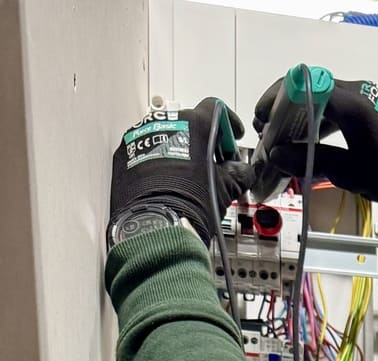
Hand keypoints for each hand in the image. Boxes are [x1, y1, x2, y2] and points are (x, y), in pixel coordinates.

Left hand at [108, 97, 250, 244]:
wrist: (156, 224)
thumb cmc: (191, 203)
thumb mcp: (228, 188)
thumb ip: (239, 172)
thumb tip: (241, 170)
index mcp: (195, 124)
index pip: (215, 109)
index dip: (229, 123)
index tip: (232, 137)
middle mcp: (166, 123)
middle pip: (191, 122)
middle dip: (205, 140)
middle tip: (214, 162)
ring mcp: (141, 136)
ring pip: (167, 136)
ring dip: (181, 149)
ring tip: (189, 174)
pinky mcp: (125, 153)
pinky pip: (147, 149)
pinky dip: (160, 160)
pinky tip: (168, 180)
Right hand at [254, 76, 377, 214]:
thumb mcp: (352, 173)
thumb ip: (312, 161)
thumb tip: (278, 155)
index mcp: (351, 103)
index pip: (301, 86)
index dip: (276, 101)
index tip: (263, 121)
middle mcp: (358, 92)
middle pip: (310, 87)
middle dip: (284, 108)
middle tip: (269, 132)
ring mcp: (368, 98)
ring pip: (323, 96)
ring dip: (302, 114)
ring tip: (286, 139)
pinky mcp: (374, 108)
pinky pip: (339, 105)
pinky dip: (321, 118)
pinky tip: (311, 140)